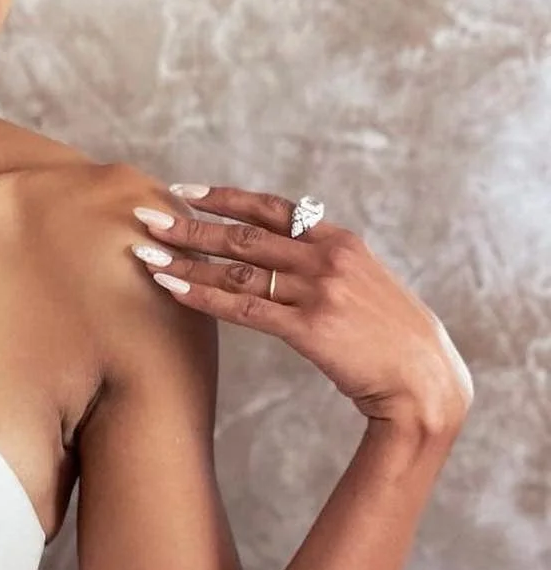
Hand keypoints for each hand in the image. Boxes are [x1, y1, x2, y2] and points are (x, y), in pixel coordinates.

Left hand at [131, 184, 474, 435]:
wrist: (424, 379)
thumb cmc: (391, 336)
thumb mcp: (364, 283)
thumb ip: (324, 262)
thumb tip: (284, 250)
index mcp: (340, 241)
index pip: (272, 209)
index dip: (225, 198)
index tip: (186, 190)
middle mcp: (327, 258)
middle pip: (243, 236)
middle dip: (189, 226)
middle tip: (147, 218)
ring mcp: (318, 291)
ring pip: (236, 270)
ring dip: (185, 261)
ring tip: (144, 255)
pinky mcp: (310, 328)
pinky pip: (243, 308)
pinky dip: (202, 296)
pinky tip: (171, 289)